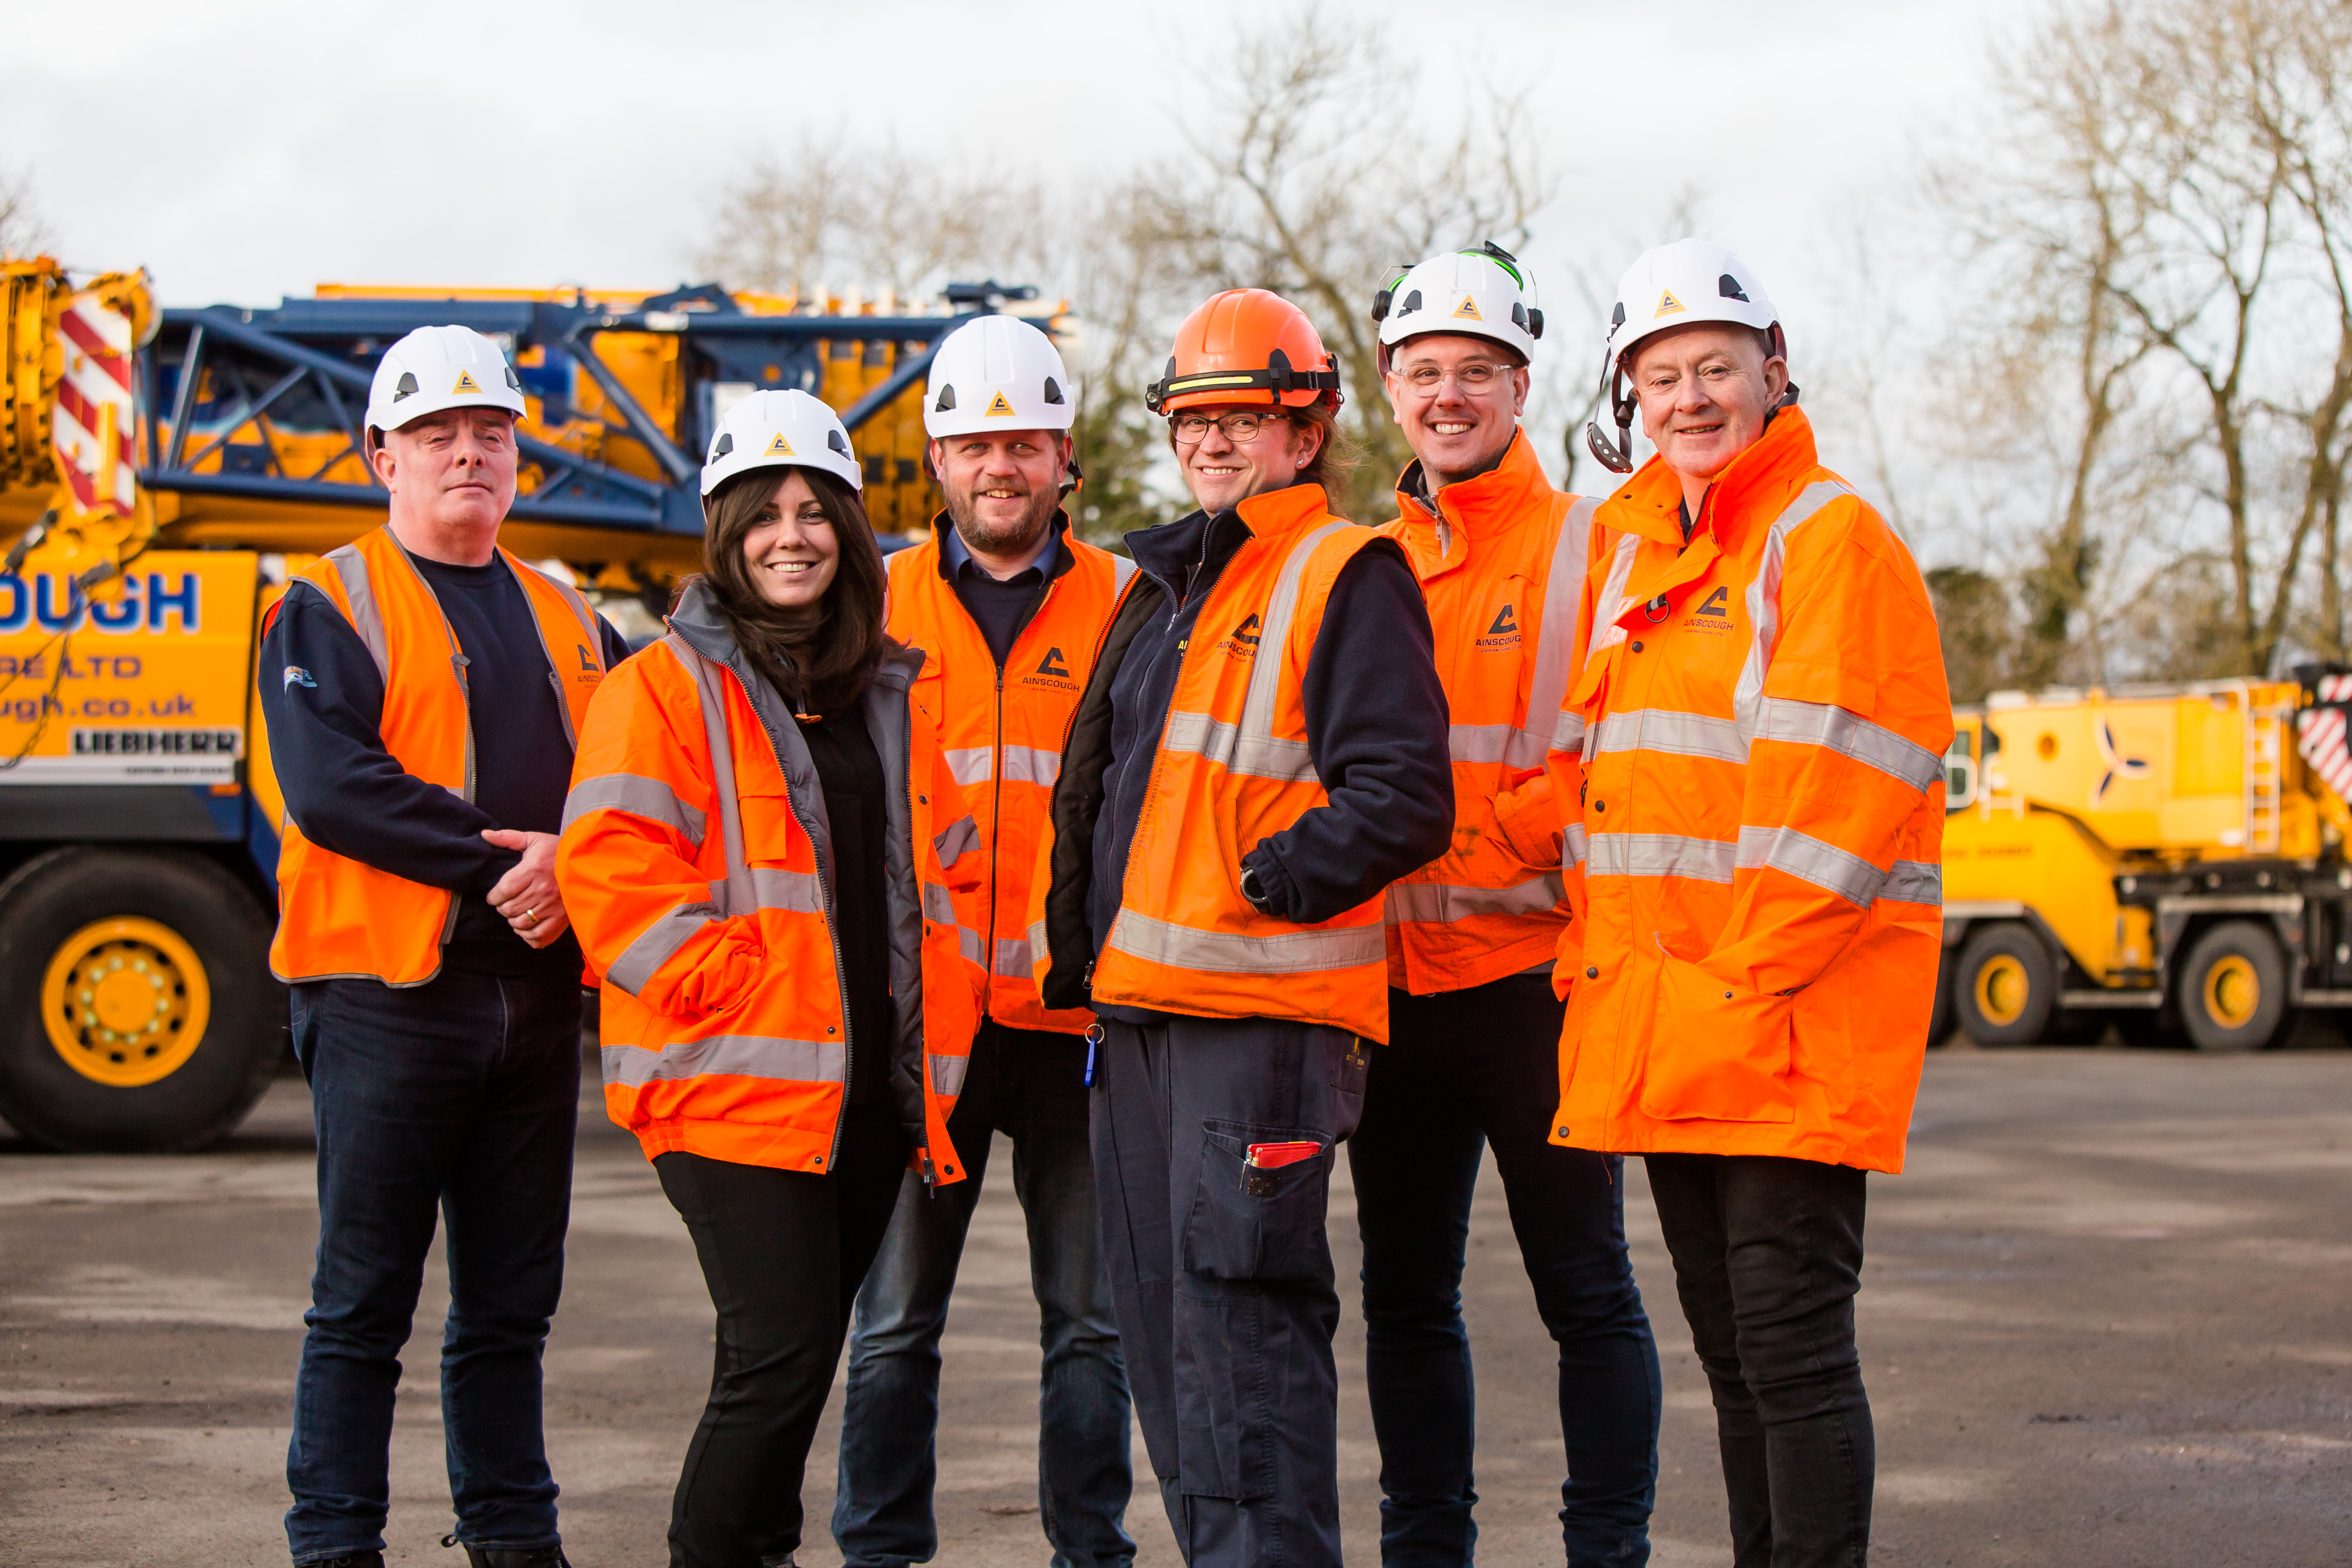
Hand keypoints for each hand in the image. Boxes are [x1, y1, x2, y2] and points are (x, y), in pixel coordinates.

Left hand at [483, 828, 569, 948]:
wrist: (588, 861)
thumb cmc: (557, 850)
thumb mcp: (533, 839)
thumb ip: (508, 838)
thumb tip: (485, 835)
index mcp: (533, 869)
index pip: (503, 891)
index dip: (493, 897)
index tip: (494, 897)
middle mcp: (542, 890)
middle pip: (510, 909)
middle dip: (502, 908)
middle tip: (505, 904)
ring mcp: (553, 906)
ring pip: (521, 923)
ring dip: (513, 921)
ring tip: (515, 914)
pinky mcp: (562, 919)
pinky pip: (539, 936)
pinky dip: (528, 936)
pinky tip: (526, 927)